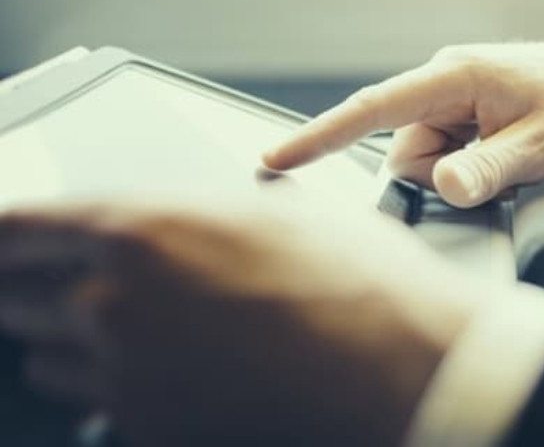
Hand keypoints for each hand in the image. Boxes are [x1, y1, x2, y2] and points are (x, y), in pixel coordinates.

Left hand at [0, 195, 498, 446]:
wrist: (409, 374)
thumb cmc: (366, 289)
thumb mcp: (281, 212)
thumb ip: (197, 213)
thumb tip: (174, 217)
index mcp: (140, 228)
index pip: (14, 230)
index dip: (6, 238)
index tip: (7, 245)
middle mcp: (111, 302)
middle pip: (13, 296)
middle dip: (34, 291)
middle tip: (72, 290)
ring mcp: (123, 376)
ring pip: (47, 359)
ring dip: (72, 346)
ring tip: (141, 337)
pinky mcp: (147, 431)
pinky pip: (98, 409)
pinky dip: (118, 393)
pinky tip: (178, 377)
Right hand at [263, 41, 543, 206]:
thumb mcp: (539, 147)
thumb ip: (489, 170)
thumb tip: (443, 185)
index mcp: (452, 77)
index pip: (371, 109)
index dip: (320, 136)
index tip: (276, 159)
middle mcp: (442, 82)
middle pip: (404, 150)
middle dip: (440, 176)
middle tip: (499, 171)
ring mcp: (451, 98)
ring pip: (423, 159)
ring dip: (458, 174)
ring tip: (510, 162)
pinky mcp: (461, 113)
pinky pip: (443, 155)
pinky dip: (466, 167)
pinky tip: (503, 158)